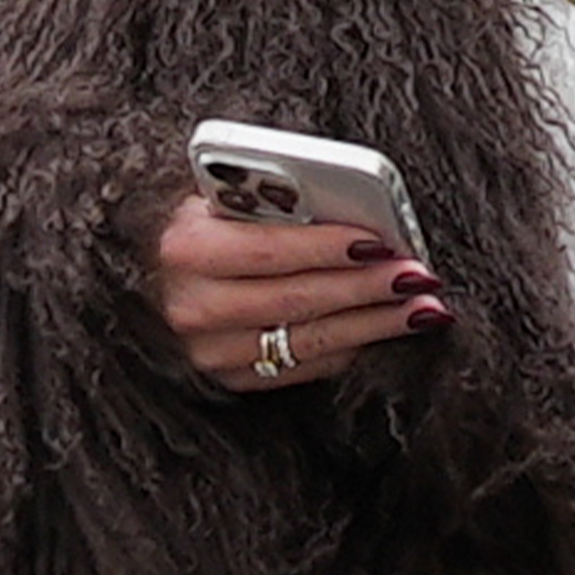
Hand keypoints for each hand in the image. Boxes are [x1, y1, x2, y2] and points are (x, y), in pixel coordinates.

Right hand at [145, 195, 451, 390]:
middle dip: (366, 287)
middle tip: (418, 275)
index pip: (269, 251)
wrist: (152, 273)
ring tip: (422, 308)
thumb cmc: (201, 220)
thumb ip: (269, 197)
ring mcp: (209, 352)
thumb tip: (346, 199)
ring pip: (308, 341)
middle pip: (297, 300)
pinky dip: (350, 347)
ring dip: (374, 324)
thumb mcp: (220, 195)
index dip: (328, 247)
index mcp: (185, 248)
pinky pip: (302, 367)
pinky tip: (385, 329)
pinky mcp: (229, 379)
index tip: (380, 239)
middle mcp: (192, 307)